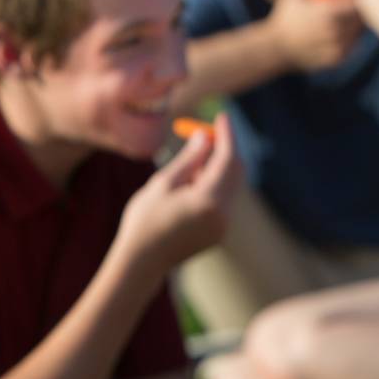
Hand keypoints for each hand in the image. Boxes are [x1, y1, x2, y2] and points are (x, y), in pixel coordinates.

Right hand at [116, 114, 240, 272]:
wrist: (141, 262)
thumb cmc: (144, 220)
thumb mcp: (163, 183)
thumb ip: (189, 159)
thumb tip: (206, 135)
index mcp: (208, 200)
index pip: (227, 159)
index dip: (227, 135)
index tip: (223, 116)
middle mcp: (223, 214)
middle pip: (236, 171)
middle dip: (225, 149)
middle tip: (207, 133)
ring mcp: (224, 225)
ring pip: (232, 185)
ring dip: (218, 167)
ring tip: (188, 165)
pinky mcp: (220, 232)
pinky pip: (225, 200)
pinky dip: (215, 184)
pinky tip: (190, 184)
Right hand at [267, 0, 363, 70]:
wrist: (277, 48)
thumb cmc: (285, 14)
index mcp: (325, 14)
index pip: (356, 1)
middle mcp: (334, 33)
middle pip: (362, 17)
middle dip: (366, 7)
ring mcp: (337, 48)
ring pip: (360, 32)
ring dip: (361, 21)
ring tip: (357, 11)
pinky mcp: (339, 58)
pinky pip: (354, 44)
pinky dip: (354, 35)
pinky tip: (349, 27)